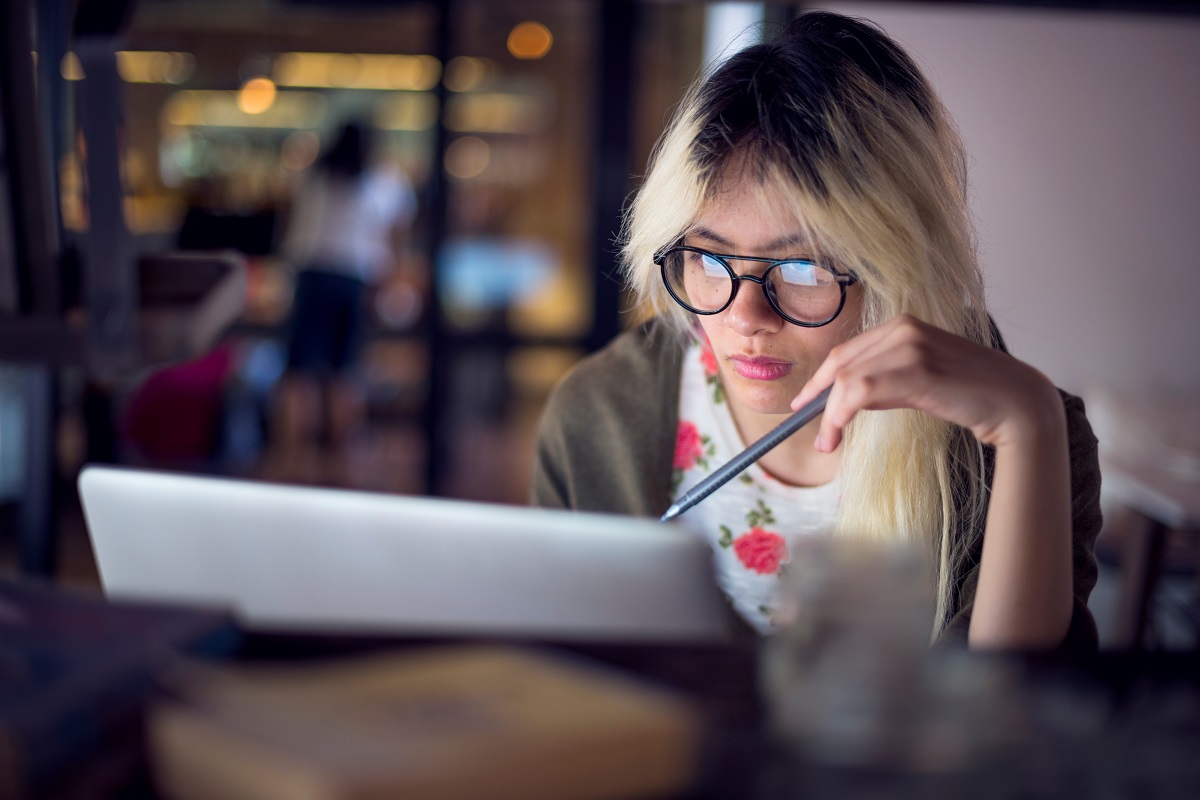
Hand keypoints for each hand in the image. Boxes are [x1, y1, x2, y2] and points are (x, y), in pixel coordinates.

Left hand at [791, 315, 1063, 452]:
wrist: (1016, 402)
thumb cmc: (970, 395)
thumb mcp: (920, 379)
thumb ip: (887, 380)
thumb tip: (849, 399)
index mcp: (903, 325)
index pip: (846, 351)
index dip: (820, 378)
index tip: (803, 403)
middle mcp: (903, 328)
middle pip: (841, 364)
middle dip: (818, 399)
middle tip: (812, 433)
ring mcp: (910, 345)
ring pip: (847, 378)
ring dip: (829, 414)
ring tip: (827, 443)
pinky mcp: (916, 369)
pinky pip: (860, 391)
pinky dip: (841, 414)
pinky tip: (838, 433)